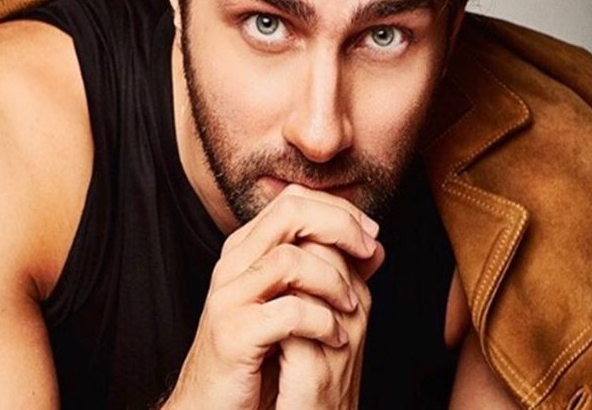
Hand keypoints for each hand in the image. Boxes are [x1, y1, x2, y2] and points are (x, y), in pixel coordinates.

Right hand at [163, 185, 380, 409]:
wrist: (215, 402)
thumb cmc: (258, 352)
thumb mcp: (299, 302)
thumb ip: (332, 271)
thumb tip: (375, 247)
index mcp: (248, 250)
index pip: (294, 201)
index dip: (338, 210)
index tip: (370, 235)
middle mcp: (234, 264)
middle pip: (289, 213)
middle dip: (339, 226)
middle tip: (367, 251)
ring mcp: (229, 297)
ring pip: (289, 259)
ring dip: (333, 281)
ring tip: (351, 307)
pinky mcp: (232, 333)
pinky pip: (288, 313)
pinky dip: (322, 322)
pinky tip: (334, 336)